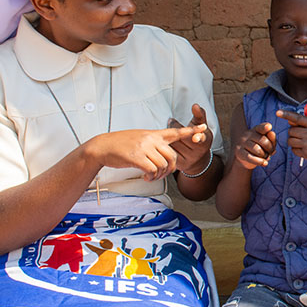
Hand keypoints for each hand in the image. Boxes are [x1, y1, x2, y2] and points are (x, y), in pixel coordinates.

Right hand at [85, 125, 205, 181]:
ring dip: (160, 175)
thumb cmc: (121, 144)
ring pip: (163, 165)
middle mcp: (151, 139)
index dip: (191, 131)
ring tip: (152, 176)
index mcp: (154, 134)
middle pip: (173, 156)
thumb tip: (163, 152)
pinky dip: (152, 177)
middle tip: (161, 174)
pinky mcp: (137, 157)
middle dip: (170, 169)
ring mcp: (144, 148)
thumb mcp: (140, 138)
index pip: (176, 131)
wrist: (102, 147)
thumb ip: (153, 142)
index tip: (204, 129)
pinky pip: (152, 170)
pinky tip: (146, 177)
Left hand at [169, 104, 213, 174]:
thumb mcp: (202, 126)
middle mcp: (198, 153)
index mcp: (205, 142)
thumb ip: (199, 115)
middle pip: (184, 139)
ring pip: (175, 145)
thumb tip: (195, 105)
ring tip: (170, 133)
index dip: (199, 138)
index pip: (202, 139)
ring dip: (169, 137)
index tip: (196, 138)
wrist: (197, 160)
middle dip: (176, 129)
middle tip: (170, 121)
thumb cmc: (198, 137)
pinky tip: (165, 142)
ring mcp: (189, 160)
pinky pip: (170, 153)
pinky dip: (166, 146)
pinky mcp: (179, 165)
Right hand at [232, 121, 277, 170]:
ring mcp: (242, 142)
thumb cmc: (260, 148)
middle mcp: (248, 134)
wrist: (245, 158)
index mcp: (256, 129)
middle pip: (263, 141)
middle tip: (270, 153)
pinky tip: (265, 163)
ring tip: (266, 157)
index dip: (265, 127)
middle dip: (270, 149)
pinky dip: (259, 161)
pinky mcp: (239, 152)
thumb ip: (272, 138)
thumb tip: (271, 134)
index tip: (269, 127)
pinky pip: (250, 157)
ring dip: (264, 156)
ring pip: (257, 150)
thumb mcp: (267, 143)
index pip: (261, 127)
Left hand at [277, 109, 306, 165]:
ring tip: (302, 142)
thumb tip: (289, 121)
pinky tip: (304, 148)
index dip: (287, 115)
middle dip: (293, 132)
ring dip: (293, 141)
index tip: (278, 112)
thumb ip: (303, 123)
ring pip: (290, 140)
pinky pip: (293, 149)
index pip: (297, 118)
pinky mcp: (306, 153)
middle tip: (300, 134)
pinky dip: (296, 149)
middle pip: (291, 131)